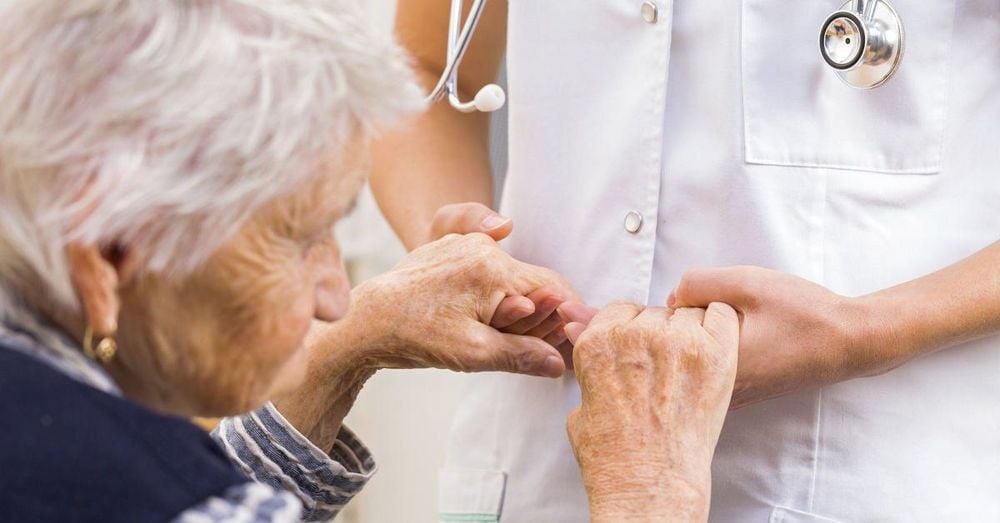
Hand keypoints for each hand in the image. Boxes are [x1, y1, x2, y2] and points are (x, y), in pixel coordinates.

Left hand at [429, 202, 576, 361]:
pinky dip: (497, 295)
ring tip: (503, 338)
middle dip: (542, 315)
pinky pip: (489, 271)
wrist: (365, 321)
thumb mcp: (472, 353)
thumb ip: (521, 355)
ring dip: (518, 306)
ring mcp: (465, 245)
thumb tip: (559, 362)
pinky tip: (486, 320)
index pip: (552, 288)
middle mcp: (481, 247)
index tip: (578, 338)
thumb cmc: (414, 335)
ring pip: (511, 277)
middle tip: (543, 348)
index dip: (568, 316)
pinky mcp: (452, 250)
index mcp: (492, 268)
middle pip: (533, 282)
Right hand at [565, 302, 738, 522]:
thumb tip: (589, 347)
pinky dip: (720, 327)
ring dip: (690, 334)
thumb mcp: (581, 407)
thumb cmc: (614, 457)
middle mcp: (635, 334)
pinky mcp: (714, 352)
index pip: (621, 310)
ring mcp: (677, 340)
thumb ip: (590, 371)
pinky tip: (714, 353)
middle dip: (659, 335)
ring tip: (690, 370)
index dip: (632, 330)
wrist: (650, 484)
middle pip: (654, 313)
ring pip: (688, 314)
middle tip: (666, 370)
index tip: (641, 349)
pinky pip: (721, 314)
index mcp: (599, 342)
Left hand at [670, 266, 895, 408]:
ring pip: (693, 368)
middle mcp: (720, 389)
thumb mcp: (747, 282)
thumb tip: (671, 299)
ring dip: (700, 345)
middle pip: (676, 357)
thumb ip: (699, 284)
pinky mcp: (743, 397)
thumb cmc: (803, 312)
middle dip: (685, 331)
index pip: (668, 337)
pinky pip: (710, 378)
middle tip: (720, 311)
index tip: (706, 301)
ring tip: (736, 326)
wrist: (849, 341)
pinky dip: (713, 359)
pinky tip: (741, 340)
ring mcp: (732, 397)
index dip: (680, 310)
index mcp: (715, 363)